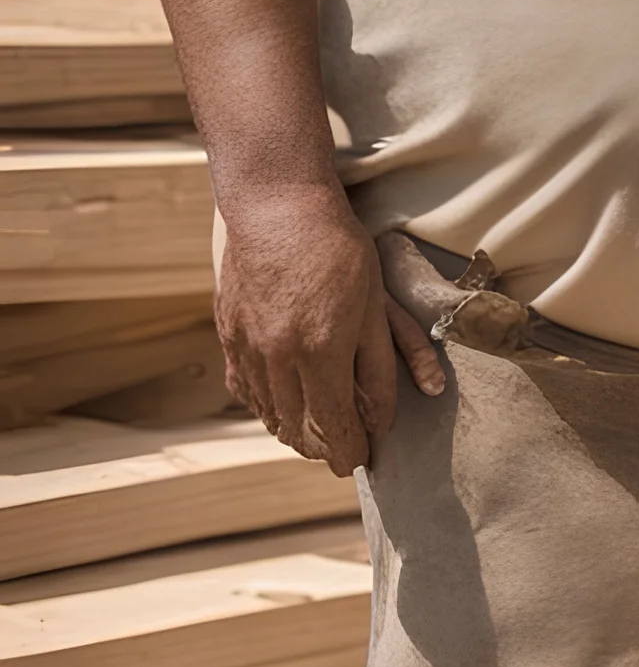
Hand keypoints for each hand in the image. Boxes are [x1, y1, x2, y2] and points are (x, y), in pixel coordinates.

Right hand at [216, 186, 443, 473]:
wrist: (276, 204)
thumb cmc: (338, 249)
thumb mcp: (376, 306)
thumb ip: (379, 368)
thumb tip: (383, 419)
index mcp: (319, 352)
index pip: (334, 425)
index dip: (348, 451)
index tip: (359, 462)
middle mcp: (276, 357)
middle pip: (298, 428)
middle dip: (322, 448)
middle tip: (341, 454)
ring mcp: (246, 346)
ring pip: (267, 412)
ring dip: (292, 432)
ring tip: (314, 437)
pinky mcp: (227, 332)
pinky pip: (243, 387)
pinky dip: (263, 406)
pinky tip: (278, 407)